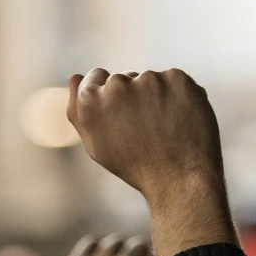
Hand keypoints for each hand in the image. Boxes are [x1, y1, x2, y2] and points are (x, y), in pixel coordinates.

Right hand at [67, 69, 238, 255]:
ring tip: (164, 129)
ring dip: (157, 97)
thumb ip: (78, 110)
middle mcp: (117, 84)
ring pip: (151, 81)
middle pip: (124, 78)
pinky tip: (180, 121)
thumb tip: (75, 77)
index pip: (96, 76)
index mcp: (90, 99)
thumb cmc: (135, 165)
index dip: (110, 98)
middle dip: (133, 96)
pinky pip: (175, 82)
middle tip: (145, 130)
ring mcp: (149, 79)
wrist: (180, 179)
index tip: (123, 116)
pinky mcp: (177, 78)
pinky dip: (179, 96)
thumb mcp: (96, 145)